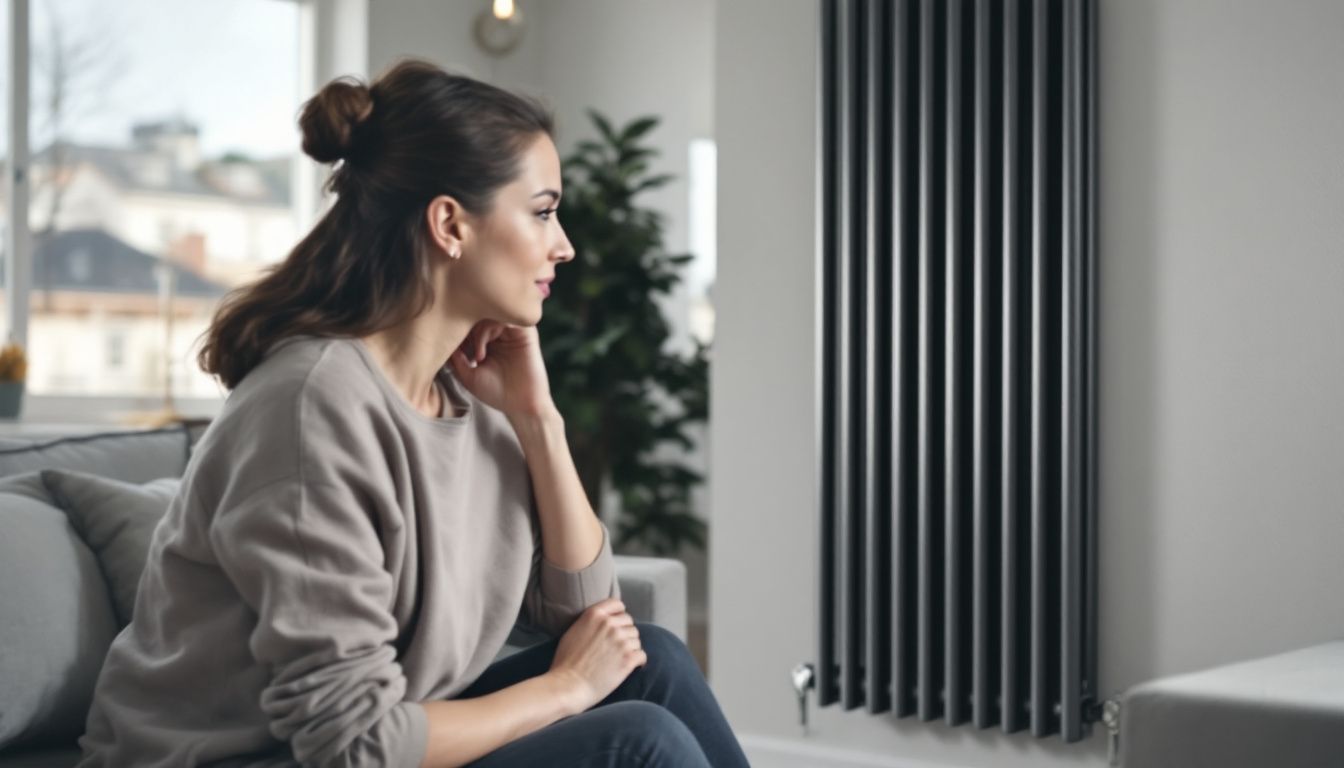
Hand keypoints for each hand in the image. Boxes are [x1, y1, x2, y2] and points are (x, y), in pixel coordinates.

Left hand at [448, 321, 554, 417]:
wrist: (520, 406)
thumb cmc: (496, 392)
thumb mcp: (466, 374)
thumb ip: (455, 356)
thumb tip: (441, 337)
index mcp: (488, 340)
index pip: (470, 321)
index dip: (455, 329)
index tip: (446, 348)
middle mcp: (501, 332)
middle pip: (477, 313)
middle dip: (464, 328)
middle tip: (459, 350)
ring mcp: (512, 331)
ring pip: (488, 313)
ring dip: (474, 332)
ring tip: (474, 356)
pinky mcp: (525, 332)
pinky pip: (503, 318)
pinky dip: (486, 331)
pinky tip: (481, 353)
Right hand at [548, 598, 645, 712]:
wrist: (569, 685)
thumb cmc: (565, 662)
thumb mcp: (573, 631)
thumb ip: (590, 622)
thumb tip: (603, 621)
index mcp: (595, 614)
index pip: (618, 604)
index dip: (619, 615)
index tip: (617, 624)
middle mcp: (610, 624)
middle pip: (629, 622)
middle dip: (625, 633)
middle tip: (617, 646)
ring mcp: (621, 640)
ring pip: (636, 639)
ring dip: (631, 648)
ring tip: (621, 658)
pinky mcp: (629, 658)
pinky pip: (642, 655)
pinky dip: (638, 661)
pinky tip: (632, 667)